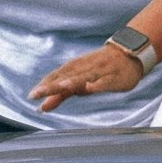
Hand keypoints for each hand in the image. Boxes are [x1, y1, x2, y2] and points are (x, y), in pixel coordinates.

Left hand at [29, 44, 143, 111]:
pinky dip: (98, 84)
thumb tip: (41, 107)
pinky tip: (91, 87)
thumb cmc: (100, 69)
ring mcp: (101, 71)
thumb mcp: (79, 81)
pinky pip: (106, 81)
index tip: (32, 95)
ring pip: (85, 76)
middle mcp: (86, 67)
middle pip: (68, 76)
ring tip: (61, 87)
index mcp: (77, 67)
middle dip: (53, 84)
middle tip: (37, 93)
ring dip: (73, 81)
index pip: (58, 75)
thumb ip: (61, 95)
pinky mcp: (115, 77)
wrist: (130, 54)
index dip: (45, 84)